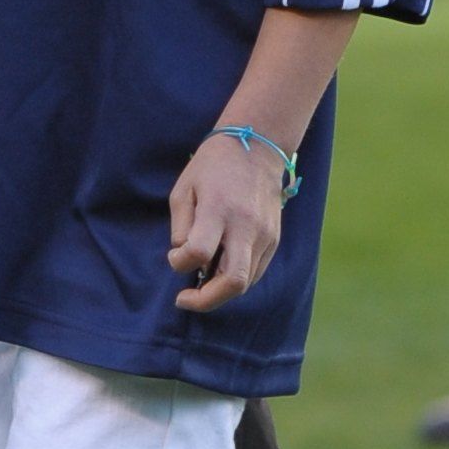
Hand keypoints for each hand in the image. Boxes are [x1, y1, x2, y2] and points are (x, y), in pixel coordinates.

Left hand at [167, 131, 285, 312]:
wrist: (257, 148)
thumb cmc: (212, 167)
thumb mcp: (184, 188)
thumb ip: (181, 226)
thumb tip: (183, 257)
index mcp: (219, 209)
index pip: (200, 252)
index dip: (180, 262)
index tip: (175, 256)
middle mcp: (246, 226)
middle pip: (233, 282)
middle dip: (206, 300)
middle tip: (185, 298)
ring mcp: (264, 235)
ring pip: (246, 282)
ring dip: (219, 290)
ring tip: (201, 280)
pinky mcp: (274, 239)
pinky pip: (255, 272)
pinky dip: (235, 278)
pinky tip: (219, 268)